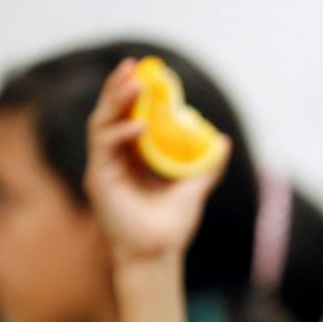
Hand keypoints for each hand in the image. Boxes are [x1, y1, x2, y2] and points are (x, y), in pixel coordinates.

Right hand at [83, 59, 229, 270]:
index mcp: (132, 158)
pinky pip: (104, 148)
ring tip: (136, 86)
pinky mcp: (98, 180)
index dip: (133, 94)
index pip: (128, 117)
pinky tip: (139, 128)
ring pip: (102, 124)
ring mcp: (104, 168)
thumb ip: (206, 165)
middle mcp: (114, 159)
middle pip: (110, 114)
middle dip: (119, 89)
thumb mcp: (194, 188)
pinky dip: (120, 135)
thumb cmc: (172, 226)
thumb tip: (223, 140)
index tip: (146, 72)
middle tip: (132, 66)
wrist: (159, 255)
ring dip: (117, 103)